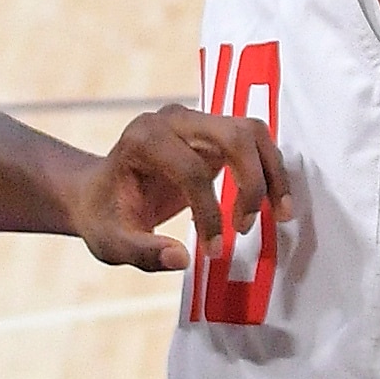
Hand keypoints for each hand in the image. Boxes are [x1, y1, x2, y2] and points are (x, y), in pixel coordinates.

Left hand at [67, 104, 291, 272]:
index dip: (209, 214)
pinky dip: (270, 170)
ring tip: (280, 212)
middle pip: (234, 137)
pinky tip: (274, 200)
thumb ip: (143, 253)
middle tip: (246, 226)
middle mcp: (174, 119)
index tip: (212, 249)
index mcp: (143, 139)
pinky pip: (254, 141)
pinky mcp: (216, 130)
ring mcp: (198, 119)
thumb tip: (181, 259)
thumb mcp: (111, 242)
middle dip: (251, 184)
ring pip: (252, 133)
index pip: (192, 171)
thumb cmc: (104, 215)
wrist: (99, 192)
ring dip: (272, 173)